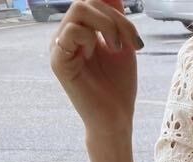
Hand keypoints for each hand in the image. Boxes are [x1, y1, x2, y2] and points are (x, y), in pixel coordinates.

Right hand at [49, 0, 143, 138]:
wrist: (116, 119)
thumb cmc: (119, 87)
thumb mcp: (124, 46)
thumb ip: (117, 19)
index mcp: (81, 30)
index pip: (92, 1)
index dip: (111, 5)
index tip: (131, 32)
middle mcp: (67, 34)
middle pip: (87, 1)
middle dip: (117, 19)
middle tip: (134, 44)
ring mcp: (60, 46)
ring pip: (79, 9)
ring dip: (107, 25)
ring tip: (118, 49)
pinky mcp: (58, 60)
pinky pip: (71, 31)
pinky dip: (90, 38)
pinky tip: (96, 54)